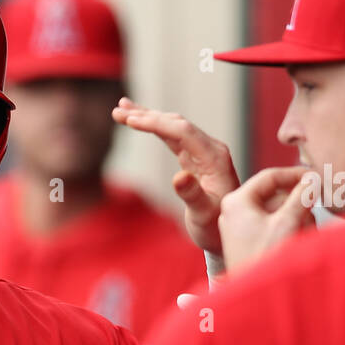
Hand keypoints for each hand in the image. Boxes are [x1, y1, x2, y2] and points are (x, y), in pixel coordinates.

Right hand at [113, 98, 239, 257]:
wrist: (227, 233)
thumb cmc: (215, 226)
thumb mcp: (204, 215)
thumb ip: (193, 195)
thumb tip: (178, 177)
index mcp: (214, 158)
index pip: (182, 131)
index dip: (155, 123)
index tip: (130, 121)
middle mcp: (210, 149)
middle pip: (175, 123)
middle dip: (146, 116)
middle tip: (117, 111)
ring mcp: (203, 151)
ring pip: (172, 126)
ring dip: (147, 117)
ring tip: (121, 110)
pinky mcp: (194, 157)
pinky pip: (172, 136)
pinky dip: (154, 128)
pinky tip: (140, 121)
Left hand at [217, 166, 314, 273]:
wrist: (254, 298)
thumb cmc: (264, 260)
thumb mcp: (288, 222)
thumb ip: (302, 196)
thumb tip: (313, 179)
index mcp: (236, 201)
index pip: (269, 176)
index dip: (295, 174)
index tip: (316, 176)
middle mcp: (234, 211)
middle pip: (275, 195)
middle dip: (297, 205)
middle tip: (311, 214)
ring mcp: (240, 226)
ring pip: (278, 211)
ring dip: (296, 219)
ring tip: (302, 234)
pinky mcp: (248, 240)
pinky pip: (274, 226)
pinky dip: (289, 230)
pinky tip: (298, 241)